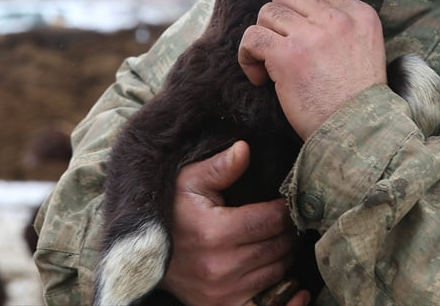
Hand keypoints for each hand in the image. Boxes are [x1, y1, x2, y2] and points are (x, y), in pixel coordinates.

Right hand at [161, 141, 309, 305]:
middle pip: (279, 246)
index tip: (288, 199)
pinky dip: (288, 299)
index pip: (271, 219)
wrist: (143, 251)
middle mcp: (220, 267)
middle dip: (289, 230)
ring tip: (282, 238)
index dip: (286, 208)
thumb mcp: (189, 181)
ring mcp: (222, 293)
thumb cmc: (172, 210)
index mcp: (215, 232)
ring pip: (278, 272)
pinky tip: (297, 287)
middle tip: (290, 218)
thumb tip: (244, 149)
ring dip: (285, 254)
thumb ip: (220, 166)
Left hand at [239, 0, 386, 139]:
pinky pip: (252, 38)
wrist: (358, 135)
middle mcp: (338, 20)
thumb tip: (302, 14)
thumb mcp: (366, 49)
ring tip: (268, 64)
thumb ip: (342, 26)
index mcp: (361, 15)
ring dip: (262, 37)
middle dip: (278, 18)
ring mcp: (312, 36)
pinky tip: (259, 76)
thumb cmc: (357, 101)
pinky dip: (247, 55)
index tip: (299, 37)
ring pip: (267, 12)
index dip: (301, 11)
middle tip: (280, 46)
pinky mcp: (288, 56)